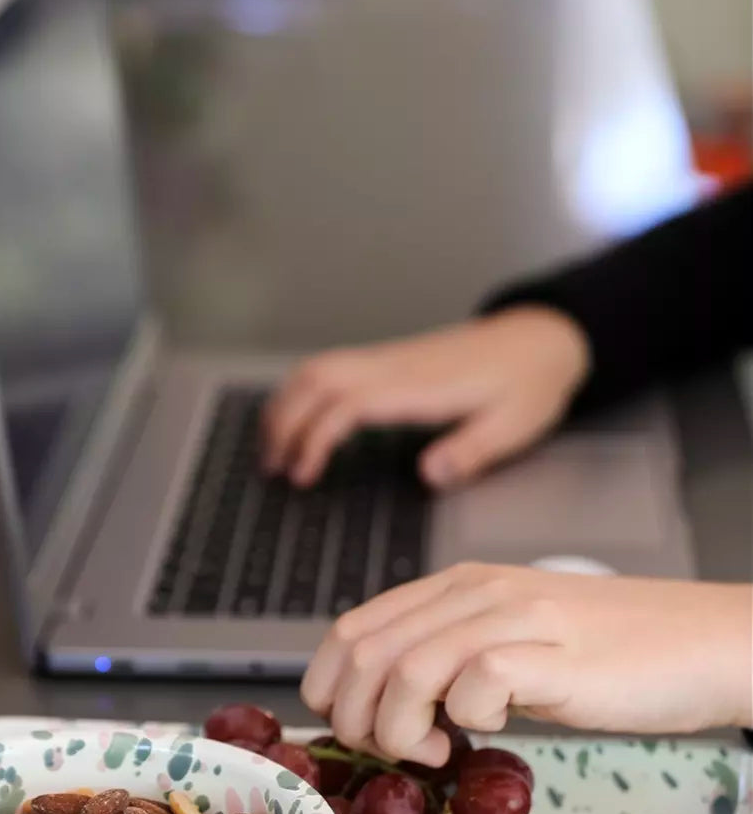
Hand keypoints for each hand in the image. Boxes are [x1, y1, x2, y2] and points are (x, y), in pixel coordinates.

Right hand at [261, 306, 590, 488]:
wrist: (542, 337)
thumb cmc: (529, 382)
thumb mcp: (515, 425)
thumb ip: (471, 451)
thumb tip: (429, 474)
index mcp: (419, 386)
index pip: (348, 405)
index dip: (315, 439)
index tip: (302, 475)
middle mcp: (395, 366)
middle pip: (316, 379)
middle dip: (283, 421)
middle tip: (271, 468)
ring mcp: (389, 359)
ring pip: (317, 368)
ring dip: (286, 405)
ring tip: (273, 449)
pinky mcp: (389, 361)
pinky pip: (332, 369)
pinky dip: (303, 394)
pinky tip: (300, 422)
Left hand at [301, 563, 752, 765]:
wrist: (707, 644)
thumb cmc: (611, 654)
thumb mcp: (510, 643)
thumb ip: (448, 659)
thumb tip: (380, 709)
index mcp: (456, 586)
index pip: (350, 628)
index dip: (329, 688)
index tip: (353, 729)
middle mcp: (475, 591)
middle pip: (363, 653)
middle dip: (356, 719)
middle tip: (390, 751)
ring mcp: (514, 618)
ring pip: (405, 670)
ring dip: (400, 729)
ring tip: (434, 750)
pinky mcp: (551, 655)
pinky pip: (473, 686)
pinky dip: (463, 721)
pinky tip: (489, 730)